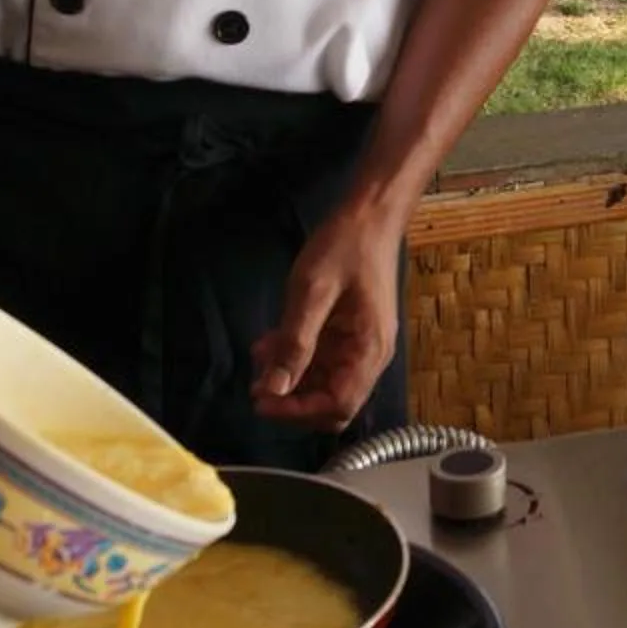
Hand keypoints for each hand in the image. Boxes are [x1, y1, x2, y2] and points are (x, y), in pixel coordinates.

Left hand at [254, 199, 405, 432]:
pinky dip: (293, 360)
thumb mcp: (313, 291)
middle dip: (292, 401)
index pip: (339, 406)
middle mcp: (369, 356)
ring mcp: (358, 346)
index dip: (299, 412)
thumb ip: (294, 343)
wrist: (369, 215)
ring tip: (260, 358)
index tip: (262, 400)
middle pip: (332, 404)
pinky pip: (319, 363)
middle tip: (257, 385)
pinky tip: (269, 344)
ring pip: (322, 386)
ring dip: (289, 380)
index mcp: (370, 349)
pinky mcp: (346, 335)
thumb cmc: (346, 247)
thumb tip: (274, 389)